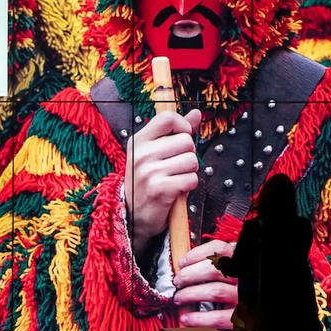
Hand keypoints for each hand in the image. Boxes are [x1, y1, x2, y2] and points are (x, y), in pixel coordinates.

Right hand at [125, 110, 201, 252]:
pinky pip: (191, 179)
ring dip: (190, 172)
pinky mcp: (160, 189)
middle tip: (176, 167)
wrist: (134, 216)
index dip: (183, 126)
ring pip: (192, 160)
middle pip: (186, 141)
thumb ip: (176, 132)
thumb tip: (196, 113)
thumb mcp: (155, 154)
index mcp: (138, 141)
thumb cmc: (147, 183)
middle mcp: (141, 154)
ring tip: (176, 178)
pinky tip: (177, 190)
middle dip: (189, 154)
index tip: (182, 138)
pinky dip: (189, 186)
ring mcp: (149, 172)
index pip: (167, 118)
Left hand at [174, 240, 236, 328]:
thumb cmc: (238, 287)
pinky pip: (219, 318)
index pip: (219, 250)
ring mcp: (242, 297)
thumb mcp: (232, 269)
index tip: (182, 262)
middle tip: (178, 281)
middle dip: (189, 275)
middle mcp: (242, 277)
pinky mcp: (240, 317)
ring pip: (215, 291)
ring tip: (179, 298)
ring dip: (191, 294)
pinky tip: (187, 318)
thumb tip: (186, 266)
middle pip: (214, 270)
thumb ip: (216, 264)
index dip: (197, 255)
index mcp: (239, 262)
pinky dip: (199, 318)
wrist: (254, 310)